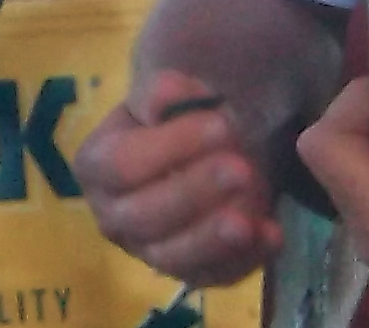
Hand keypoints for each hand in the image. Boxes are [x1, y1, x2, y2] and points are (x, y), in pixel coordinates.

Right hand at [74, 69, 283, 285]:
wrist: (198, 149)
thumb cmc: (175, 116)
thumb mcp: (166, 93)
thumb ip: (162, 93)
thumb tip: (167, 96)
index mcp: (97, 166)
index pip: (124, 164)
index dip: (172, 146)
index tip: (220, 125)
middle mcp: (112, 217)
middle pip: (147, 215)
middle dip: (196, 192)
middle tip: (240, 169)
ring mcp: (148, 252)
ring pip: (173, 257)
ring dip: (212, 238)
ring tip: (248, 220)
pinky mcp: (188, 273)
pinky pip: (212, 276)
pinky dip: (244, 260)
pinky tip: (271, 235)